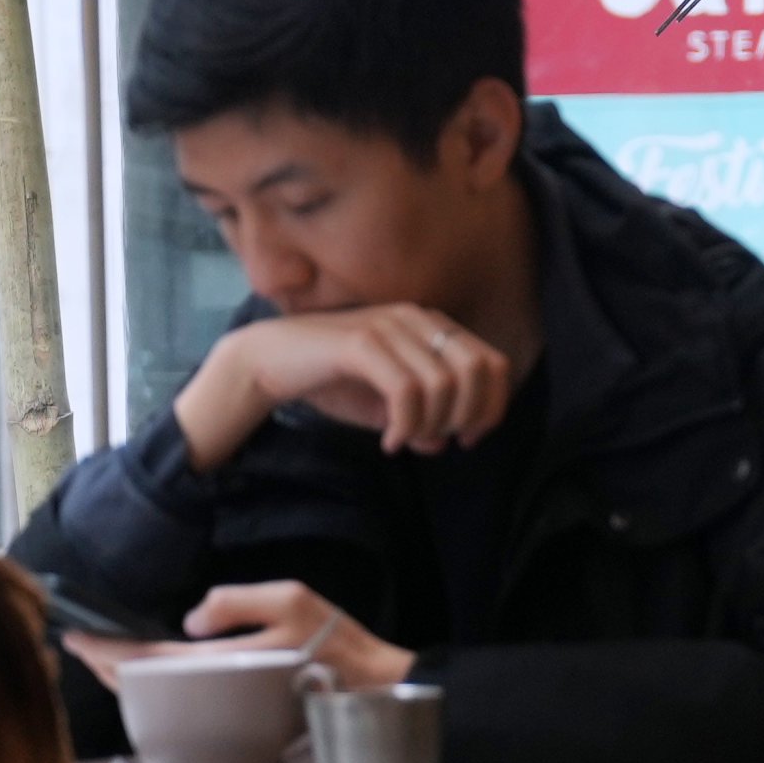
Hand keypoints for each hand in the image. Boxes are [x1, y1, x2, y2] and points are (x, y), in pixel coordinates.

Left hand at [60, 579, 414, 692]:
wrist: (371, 685)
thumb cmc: (336, 640)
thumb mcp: (292, 601)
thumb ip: (236, 602)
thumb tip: (190, 618)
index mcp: (222, 665)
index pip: (148, 660)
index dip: (108, 649)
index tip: (75, 636)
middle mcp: (214, 693)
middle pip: (143, 685)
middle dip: (105, 665)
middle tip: (77, 644)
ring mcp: (222, 707)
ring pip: (158, 697)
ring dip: (124, 677)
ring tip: (102, 657)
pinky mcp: (233, 710)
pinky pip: (178, 700)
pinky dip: (153, 685)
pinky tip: (147, 673)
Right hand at [176, 305, 513, 473]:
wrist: (270, 361)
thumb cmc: (332, 382)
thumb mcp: (386, 409)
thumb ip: (422, 421)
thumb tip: (447, 443)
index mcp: (433, 326)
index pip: (493, 363)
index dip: (492, 405)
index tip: (468, 438)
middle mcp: (418, 318)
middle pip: (478, 370)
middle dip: (466, 416)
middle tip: (436, 440)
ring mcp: (390, 326)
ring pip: (443, 383)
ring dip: (430, 425)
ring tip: (404, 441)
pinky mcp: (362, 342)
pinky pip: (407, 390)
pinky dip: (406, 424)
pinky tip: (390, 441)